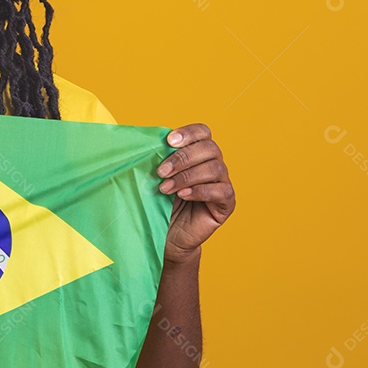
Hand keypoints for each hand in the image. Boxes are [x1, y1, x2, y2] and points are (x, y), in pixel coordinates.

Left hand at [156, 123, 235, 263]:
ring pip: (214, 168)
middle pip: (209, 148)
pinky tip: (183, 195)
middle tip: (161, 172)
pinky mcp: (227, 203)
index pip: (202, 132)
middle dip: (182, 158)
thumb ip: (155, 158)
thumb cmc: (159, 203)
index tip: (169, 141)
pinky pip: (221, 191)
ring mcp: (223, 183)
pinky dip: (200, 190)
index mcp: (198, 152)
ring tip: (165, 188)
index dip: (188, 133)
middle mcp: (214, 164)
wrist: (167, 236)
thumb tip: (140, 141)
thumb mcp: (155, 177)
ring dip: (187, 176)